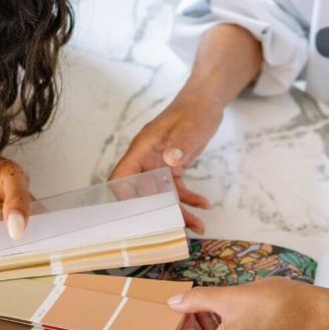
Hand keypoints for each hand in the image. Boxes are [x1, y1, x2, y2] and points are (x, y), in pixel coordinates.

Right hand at [110, 92, 222, 233]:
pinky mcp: (172, 168)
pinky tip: (204, 205)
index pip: (122, 177)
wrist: (206, 101)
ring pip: (163, 195)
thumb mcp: (189, 127)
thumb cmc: (194, 110)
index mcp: (142, 149)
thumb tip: (170, 160)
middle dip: (160, 213)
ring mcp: (159, 165)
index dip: (124, 198)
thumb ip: (179, 144)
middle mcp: (146, 159)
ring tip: (197, 226)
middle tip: (176, 228)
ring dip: (179, 211)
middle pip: (144, 193)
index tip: (138, 216)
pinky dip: (190, 199)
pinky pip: (177, 189)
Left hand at [167, 278, 328, 329]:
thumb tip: (175, 303)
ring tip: (216, 307)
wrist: (317, 316)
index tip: (185, 310)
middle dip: (196, 329)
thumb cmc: (277, 306)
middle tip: (198, 305)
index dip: (181, 329)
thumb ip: (197, 300)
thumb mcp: (229, 297)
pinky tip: (234, 317)